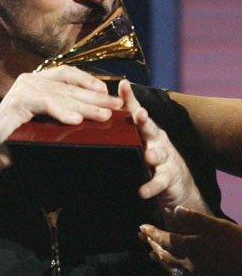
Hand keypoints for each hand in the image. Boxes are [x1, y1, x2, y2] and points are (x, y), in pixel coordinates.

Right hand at [0, 66, 122, 172]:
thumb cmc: (18, 139)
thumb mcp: (44, 121)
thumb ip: (60, 111)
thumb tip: (91, 113)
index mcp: (37, 81)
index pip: (67, 74)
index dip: (88, 81)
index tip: (107, 91)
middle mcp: (30, 80)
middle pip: (69, 87)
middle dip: (95, 96)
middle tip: (116, 104)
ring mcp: (23, 89)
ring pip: (62, 96)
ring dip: (85, 106)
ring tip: (103, 114)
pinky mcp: (18, 102)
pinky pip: (46, 104)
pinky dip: (62, 112)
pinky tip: (76, 119)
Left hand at [117, 80, 209, 214]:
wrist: (179, 189)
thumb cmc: (152, 161)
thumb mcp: (137, 143)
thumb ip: (122, 132)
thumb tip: (95, 117)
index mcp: (146, 130)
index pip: (136, 111)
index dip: (130, 98)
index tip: (124, 85)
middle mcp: (157, 140)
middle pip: (150, 127)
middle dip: (144, 120)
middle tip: (139, 114)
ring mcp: (165, 158)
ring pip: (159, 154)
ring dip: (153, 154)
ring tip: (148, 156)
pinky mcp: (169, 178)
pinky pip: (160, 181)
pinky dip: (151, 186)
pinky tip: (143, 191)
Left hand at [139, 206, 241, 275]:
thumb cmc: (236, 242)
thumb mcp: (216, 225)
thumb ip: (194, 218)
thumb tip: (175, 209)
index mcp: (190, 247)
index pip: (164, 240)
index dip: (152, 233)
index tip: (141, 227)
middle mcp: (189, 264)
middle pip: (164, 255)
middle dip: (151, 244)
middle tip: (141, 236)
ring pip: (171, 268)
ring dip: (159, 259)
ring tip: (151, 253)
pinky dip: (172, 272)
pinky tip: (171, 273)